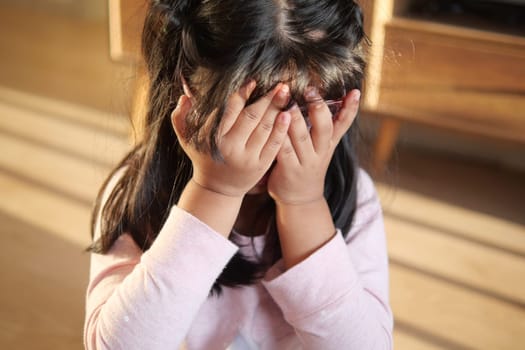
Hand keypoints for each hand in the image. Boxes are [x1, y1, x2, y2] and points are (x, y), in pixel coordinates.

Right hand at [171, 81, 291, 197]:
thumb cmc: (203, 157)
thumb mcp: (186, 138)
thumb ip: (180, 117)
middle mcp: (230, 147)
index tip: (253, 81)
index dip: (242, 94)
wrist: (217, 188)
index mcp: (213, 137)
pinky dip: (282, 129)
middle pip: (251, 116)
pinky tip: (288, 115)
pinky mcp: (260, 166)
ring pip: (264, 128)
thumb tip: (185, 95)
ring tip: (286, 92)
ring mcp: (247, 157)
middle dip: (266, 98)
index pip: (229, 110)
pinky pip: (273, 144)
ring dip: (277, 108)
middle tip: (280, 83)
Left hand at [267, 88, 360, 204]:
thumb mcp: (323, 146)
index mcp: (329, 143)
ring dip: (296, 120)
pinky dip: (280, 137)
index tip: (355, 91)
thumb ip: (327, 124)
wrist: (300, 199)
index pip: (344, 123)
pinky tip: (274, 125)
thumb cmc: (308, 164)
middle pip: (324, 128)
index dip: (351, 108)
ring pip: (302, 138)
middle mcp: (320, 151)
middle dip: (318, 108)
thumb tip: (336, 96)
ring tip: (289, 103)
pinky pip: (284, 151)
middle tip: (310, 90)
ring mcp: (305, 161)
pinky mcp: (289, 169)